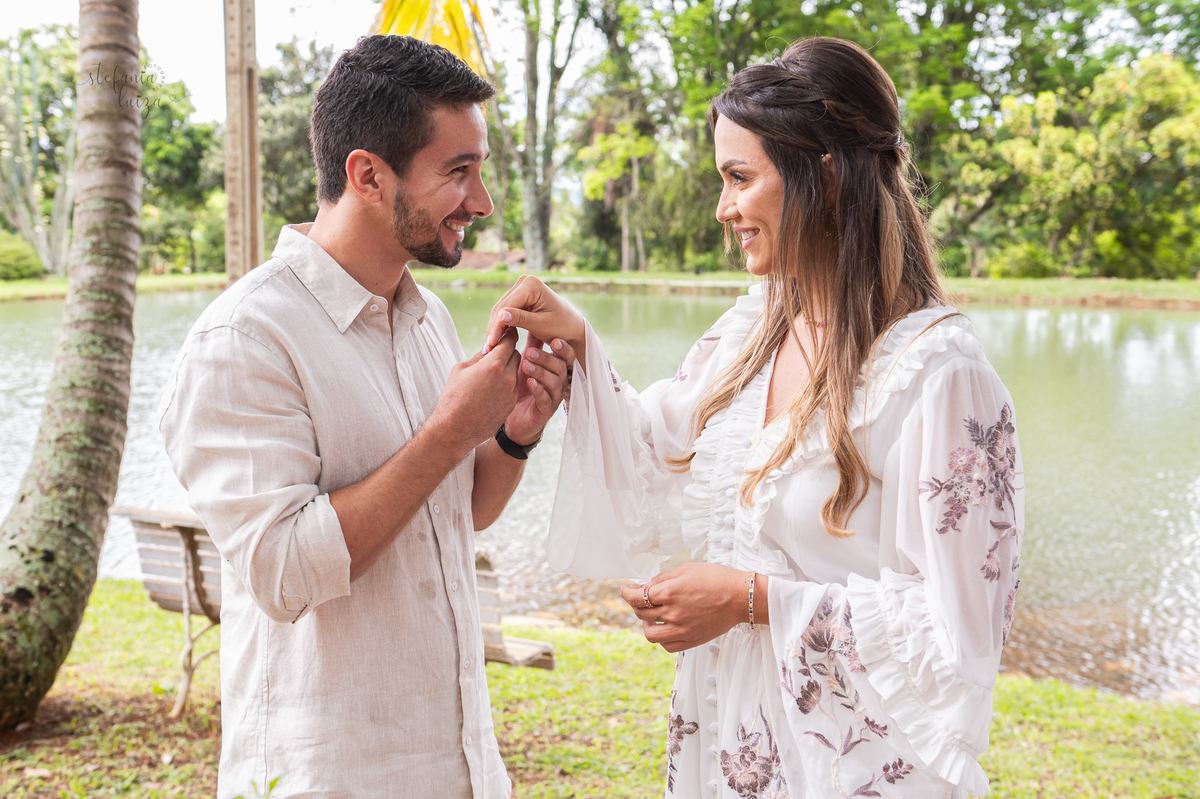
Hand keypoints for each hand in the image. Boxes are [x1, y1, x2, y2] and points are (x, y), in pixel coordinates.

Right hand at [428, 328, 520, 456]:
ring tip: (492, 373)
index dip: (507, 335)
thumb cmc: (453, 398)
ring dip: (508, 369)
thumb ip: (480, 356)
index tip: (504, 333)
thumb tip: (490, 348)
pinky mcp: (511, 405)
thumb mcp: (461, 369)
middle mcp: (508, 378)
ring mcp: (512, 393)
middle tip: (497, 353)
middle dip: (508, 352)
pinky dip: (507, 385)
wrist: (454, 430)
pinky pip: (514, 388)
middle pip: (517, 355)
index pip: (510, 340)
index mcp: (494, 365)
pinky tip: (492, 389)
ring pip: (517, 372)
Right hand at [483, 276, 586, 366]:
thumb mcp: (543, 325)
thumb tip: (501, 315)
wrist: (573, 326)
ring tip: (489, 349)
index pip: (507, 307)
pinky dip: (501, 326)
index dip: (496, 327)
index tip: (490, 346)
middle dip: (493, 329)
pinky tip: (495, 341)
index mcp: (531, 285)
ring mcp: (521, 287)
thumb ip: (522, 319)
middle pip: (501, 307)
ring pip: (500, 310)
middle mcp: (524, 281)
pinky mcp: (519, 296)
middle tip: (486, 351)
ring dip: (494, 329)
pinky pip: (506, 311)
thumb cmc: (563, 327)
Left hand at [503, 335, 577, 444]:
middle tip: (529, 352)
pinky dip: (538, 390)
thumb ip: (532, 344)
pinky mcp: (546, 410)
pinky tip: (529, 383)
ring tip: (525, 365)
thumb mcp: (527, 362)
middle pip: (560, 367)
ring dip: (541, 372)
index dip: (563, 348)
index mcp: (556, 368)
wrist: (515, 417)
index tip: (554, 340)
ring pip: (555, 382)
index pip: (567, 356)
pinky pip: (546, 399)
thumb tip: (531, 321)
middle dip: (546, 358)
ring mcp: (554, 396)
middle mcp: (559, 381)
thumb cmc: (523, 387)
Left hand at [621, 562, 760, 652]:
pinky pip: (666, 645)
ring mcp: (681, 629)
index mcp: (669, 593)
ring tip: (651, 617)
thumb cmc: (716, 579)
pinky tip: (665, 628)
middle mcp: (672, 613)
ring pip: (650, 634)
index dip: (627, 593)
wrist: (740, 597)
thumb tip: (644, 585)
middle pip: (641, 613)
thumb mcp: (686, 569)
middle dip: (637, 605)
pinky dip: (661, 638)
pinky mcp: (691, 640)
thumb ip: (662, 578)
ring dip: (646, 624)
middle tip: (642, 599)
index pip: (636, 597)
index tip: (627, 590)